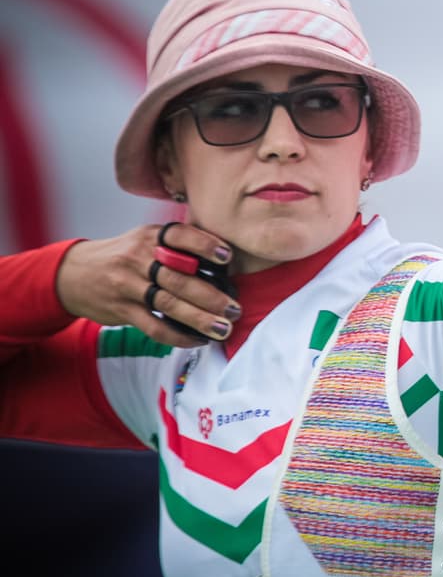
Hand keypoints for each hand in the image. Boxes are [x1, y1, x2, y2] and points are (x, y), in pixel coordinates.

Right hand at [56, 223, 239, 347]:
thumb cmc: (123, 256)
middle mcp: (138, 259)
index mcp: (149, 237)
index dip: (205, 245)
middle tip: (235, 308)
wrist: (73, 274)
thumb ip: (177, 246)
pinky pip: (154, 327)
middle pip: (179, 277)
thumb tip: (224, 260)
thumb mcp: (144, 239)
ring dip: (200, 319)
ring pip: (169, 304)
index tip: (228, 257)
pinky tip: (198, 340)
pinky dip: (178, 336)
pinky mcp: (122, 310)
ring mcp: (128, 285)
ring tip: (224, 328)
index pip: (179, 236)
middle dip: (211, 296)